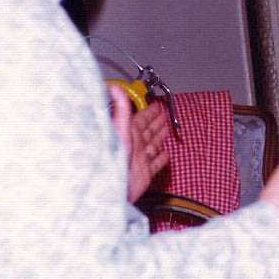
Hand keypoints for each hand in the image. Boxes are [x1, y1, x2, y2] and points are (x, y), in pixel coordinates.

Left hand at [109, 85, 170, 202]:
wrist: (111, 190)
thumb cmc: (111, 162)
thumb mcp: (118, 131)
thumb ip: (120, 110)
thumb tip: (114, 88)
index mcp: (128, 134)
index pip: (142, 119)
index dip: (150, 111)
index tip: (157, 104)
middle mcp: (134, 146)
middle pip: (149, 130)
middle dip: (157, 122)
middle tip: (164, 114)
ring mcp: (140, 160)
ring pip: (154, 145)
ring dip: (160, 136)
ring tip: (167, 129)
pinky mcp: (145, 174)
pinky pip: (156, 164)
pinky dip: (162, 159)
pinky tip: (165, 155)